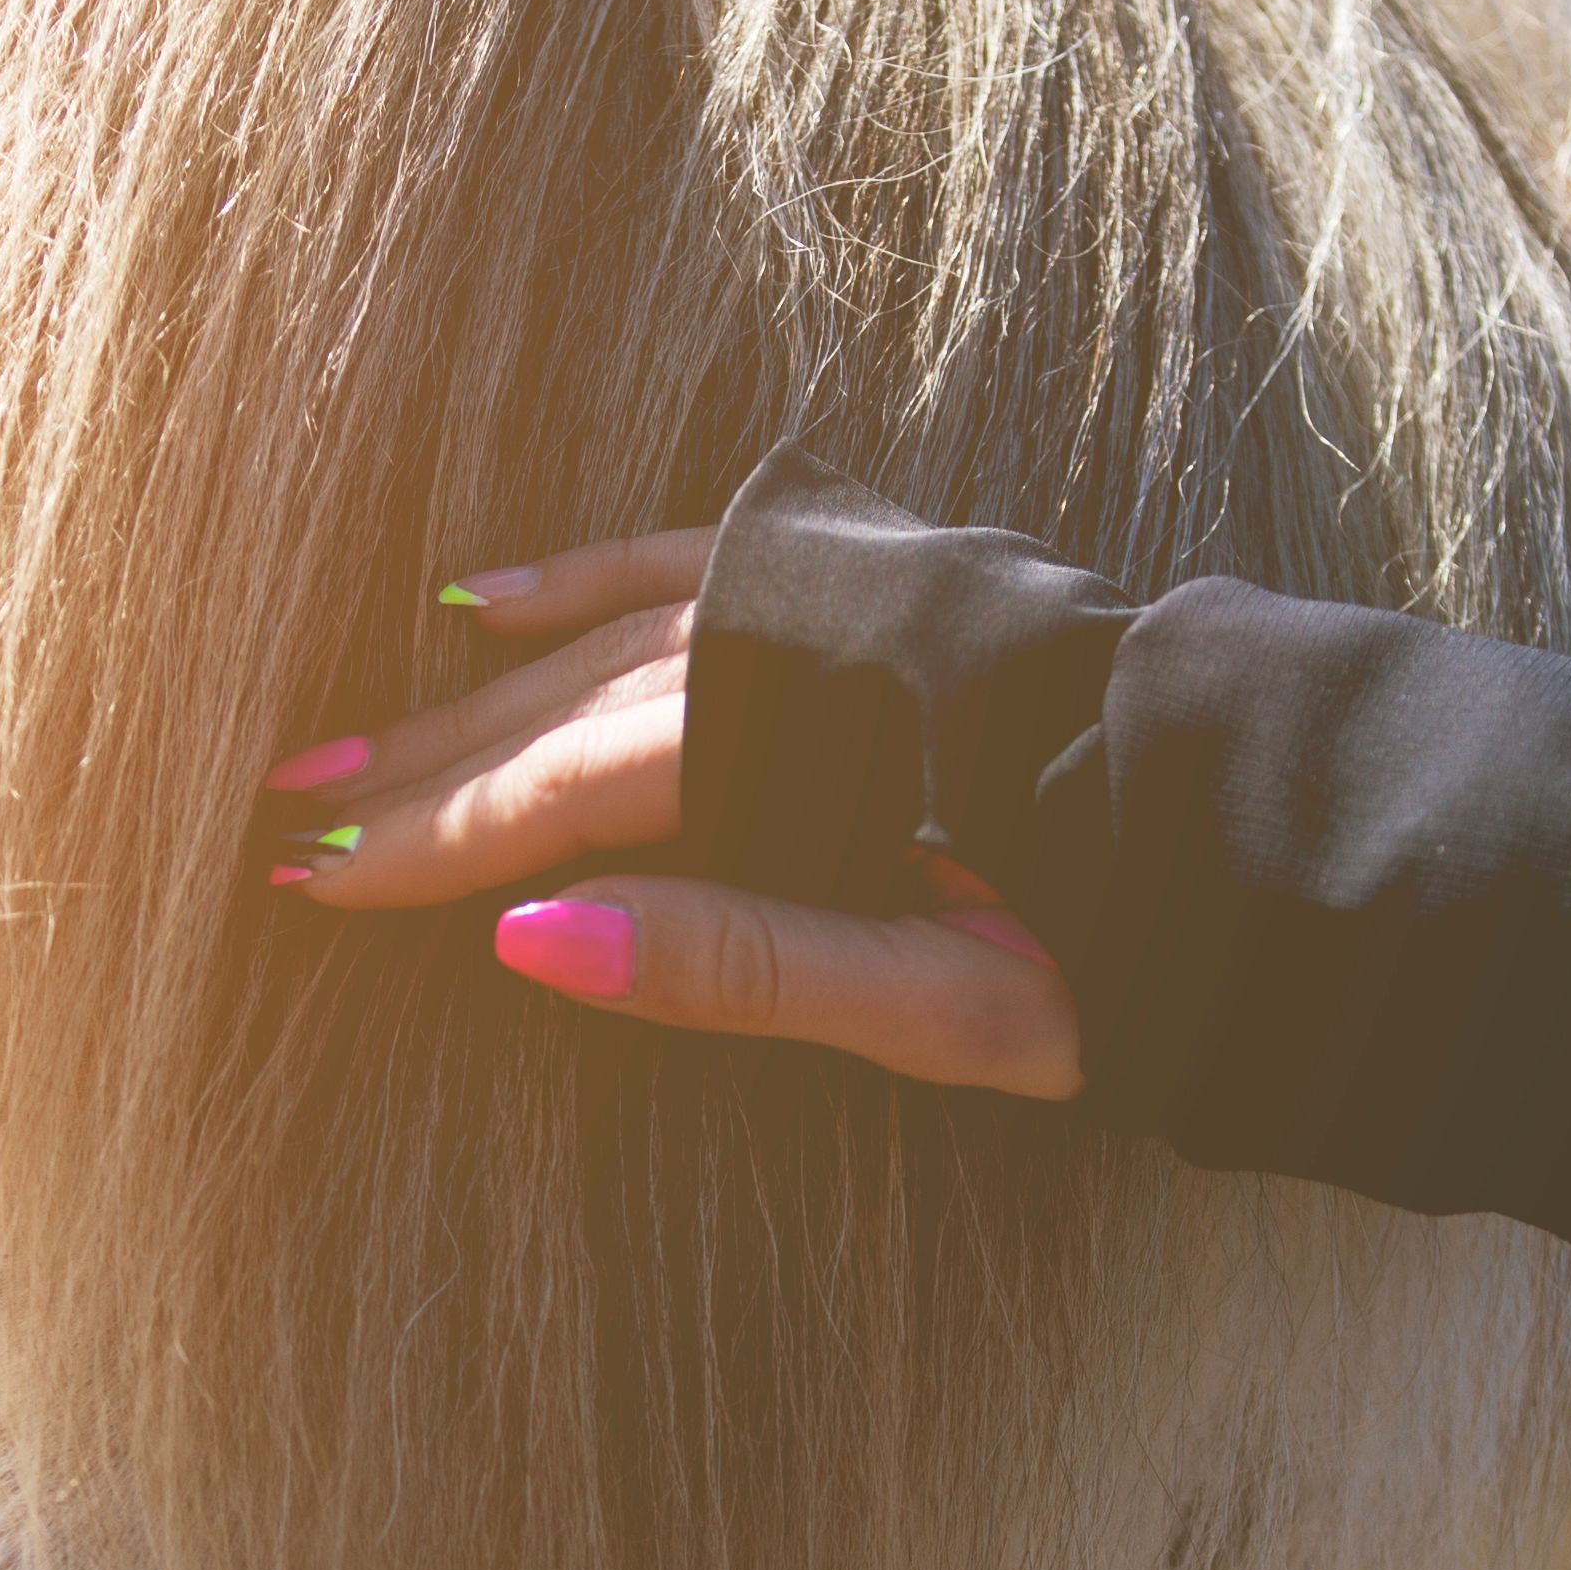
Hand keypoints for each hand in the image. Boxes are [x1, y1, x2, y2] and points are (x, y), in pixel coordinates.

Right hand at [255, 529, 1082, 1101]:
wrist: (1285, 848)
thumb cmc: (1133, 954)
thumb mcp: (943, 1005)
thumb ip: (738, 959)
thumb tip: (528, 938)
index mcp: (826, 752)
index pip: (582, 791)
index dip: (443, 838)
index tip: (317, 880)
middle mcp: (822, 645)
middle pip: (578, 703)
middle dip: (430, 764)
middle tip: (285, 815)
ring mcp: (851, 600)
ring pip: (619, 638)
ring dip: (482, 693)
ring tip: (357, 740)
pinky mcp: (882, 589)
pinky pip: (701, 564)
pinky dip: (593, 579)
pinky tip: (499, 595)